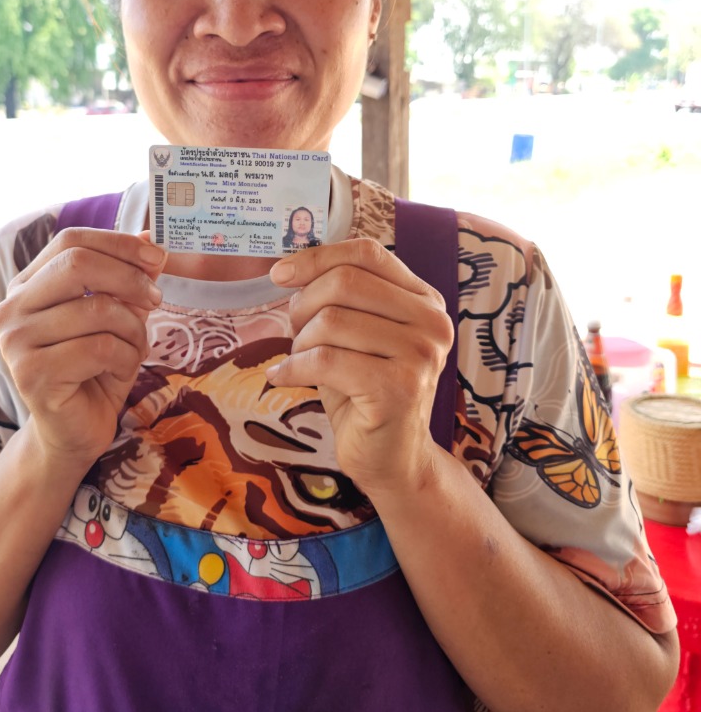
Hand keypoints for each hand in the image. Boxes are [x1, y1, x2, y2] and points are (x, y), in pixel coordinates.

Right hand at [0, 229, 166, 471]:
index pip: (70, 241)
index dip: (118, 243)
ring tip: (135, 347)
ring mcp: (16, 342)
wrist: (74, 431)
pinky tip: (121, 370)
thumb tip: (152, 239)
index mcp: (26, 286)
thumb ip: (127, 279)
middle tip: (156, 299)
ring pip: (96, 309)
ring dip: (133, 328)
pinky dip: (126, 357)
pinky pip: (99, 348)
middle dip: (129, 278)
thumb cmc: (95, 369)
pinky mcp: (32, 374)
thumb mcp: (116, 317)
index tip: (157, 258)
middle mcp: (12, 308)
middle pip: (77, 264)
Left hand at [266, 239, 453, 502]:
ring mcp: (420, 355)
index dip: (318, 257)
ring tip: (300, 362)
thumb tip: (289, 268)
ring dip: (300, 342)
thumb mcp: (356, 335)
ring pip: (332, 321)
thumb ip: (338, 298)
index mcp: (424, 300)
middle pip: (346, 282)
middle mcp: (431, 322)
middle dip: (304, 305)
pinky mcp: (398, 388)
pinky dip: (293, 368)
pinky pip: (325, 360)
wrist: (392, 458)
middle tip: (294, 333)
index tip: (280, 274)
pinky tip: (284, 378)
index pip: (368, 253)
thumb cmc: (364, 391)